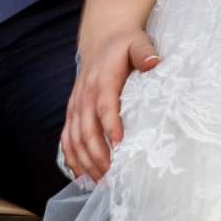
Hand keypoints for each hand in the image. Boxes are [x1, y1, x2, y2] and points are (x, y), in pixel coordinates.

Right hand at [60, 28, 159, 184]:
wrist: (102, 38)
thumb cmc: (124, 44)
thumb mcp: (138, 42)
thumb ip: (145, 52)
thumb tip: (153, 63)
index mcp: (102, 80)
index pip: (105, 105)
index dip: (110, 125)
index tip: (120, 146)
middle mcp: (85, 94)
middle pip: (87, 129)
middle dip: (97, 154)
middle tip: (112, 175)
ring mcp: (76, 104)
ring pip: (74, 138)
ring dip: (85, 161)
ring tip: (100, 181)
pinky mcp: (73, 111)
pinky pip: (67, 138)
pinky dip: (71, 157)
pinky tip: (81, 175)